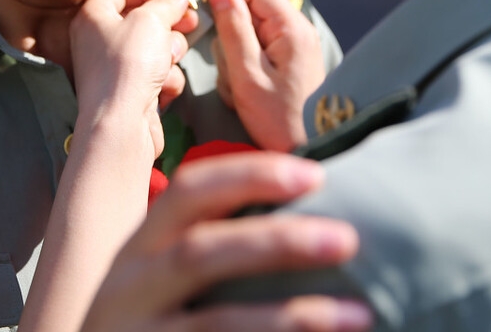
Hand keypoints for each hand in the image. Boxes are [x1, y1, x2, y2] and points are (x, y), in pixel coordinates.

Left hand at [71, 0, 198, 158]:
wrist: (121, 126)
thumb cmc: (128, 68)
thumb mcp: (151, 20)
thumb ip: (167, 0)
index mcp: (92, 16)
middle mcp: (98, 40)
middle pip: (141, 17)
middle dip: (169, 21)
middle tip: (190, 20)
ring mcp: (114, 68)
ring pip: (154, 46)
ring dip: (170, 51)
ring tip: (170, 59)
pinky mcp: (130, 92)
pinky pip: (156, 74)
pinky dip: (165, 78)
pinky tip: (163, 86)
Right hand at [82, 151, 372, 331]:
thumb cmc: (143, 322)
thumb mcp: (155, 277)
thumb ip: (206, 245)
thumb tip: (304, 215)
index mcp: (138, 248)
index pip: (190, 192)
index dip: (250, 176)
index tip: (316, 174)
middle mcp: (130, 289)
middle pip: (202, 252)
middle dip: (277, 241)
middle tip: (348, 238)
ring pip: (218, 323)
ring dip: (292, 315)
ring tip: (359, 312)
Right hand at [209, 0, 325, 150]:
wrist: (310, 151)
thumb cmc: (280, 120)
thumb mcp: (248, 76)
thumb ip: (233, 31)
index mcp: (292, 28)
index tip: (209, 20)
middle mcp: (298, 30)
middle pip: (251, 7)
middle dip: (230, 34)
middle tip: (229, 68)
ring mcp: (295, 46)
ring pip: (250, 31)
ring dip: (234, 56)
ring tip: (239, 87)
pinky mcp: (289, 61)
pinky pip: (257, 50)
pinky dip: (244, 68)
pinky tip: (246, 93)